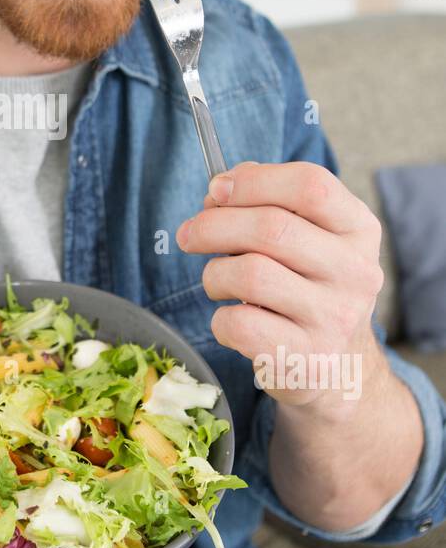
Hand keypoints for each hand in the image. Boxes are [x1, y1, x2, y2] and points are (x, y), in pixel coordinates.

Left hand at [175, 160, 388, 412]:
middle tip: (189, 234)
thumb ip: (269, 201)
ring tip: (216, 282)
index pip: (310, 185)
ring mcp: (334, 319)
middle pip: (271, 228)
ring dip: (214, 273)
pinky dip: (220, 319)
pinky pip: (239, 324)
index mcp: (359, 229)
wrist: (338, 366)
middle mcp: (356, 272)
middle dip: (213, 225)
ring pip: (249, 274)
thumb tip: (221, 188)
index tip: (217, 189)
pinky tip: (232, 319)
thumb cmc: (308, 286)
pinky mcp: (305, 359)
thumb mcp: (308, 237)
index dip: (254, 181)